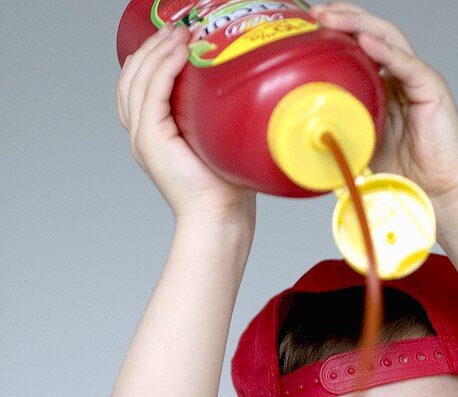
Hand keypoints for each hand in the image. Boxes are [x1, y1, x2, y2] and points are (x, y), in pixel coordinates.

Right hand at [117, 25, 255, 226]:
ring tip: (180, 34)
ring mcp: (142, 138)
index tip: (175, 36)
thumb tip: (232, 85)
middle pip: (132, 76)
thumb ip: (210, 115)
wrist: (220, 216)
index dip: (151, 55)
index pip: (137, 84)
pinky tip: (180, 54)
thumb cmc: (225, 186)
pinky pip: (151, 94)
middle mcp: (140, 134)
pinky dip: (164, 69)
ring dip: (158, 51)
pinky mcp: (150, 141)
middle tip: (178, 27)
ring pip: (137, 80)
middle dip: (153, 45)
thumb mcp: (216, 141)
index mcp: (151, 133)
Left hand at [309, 3, 457, 204]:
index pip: (359, 46)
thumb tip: (306, 130)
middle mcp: (401, 76)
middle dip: (343, 17)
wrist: (437, 193)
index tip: (307, 27)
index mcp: (384, 86)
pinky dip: (386, 51)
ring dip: (358, 24)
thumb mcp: (360, 147)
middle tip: (315, 12)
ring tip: (333, 17)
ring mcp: (417, 79)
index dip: (336, 32)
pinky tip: (365, 41)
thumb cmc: (404, 174)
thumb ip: (341, 131)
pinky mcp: (432, 88)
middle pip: (372, 33)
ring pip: (387, 38)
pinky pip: (406, 64)